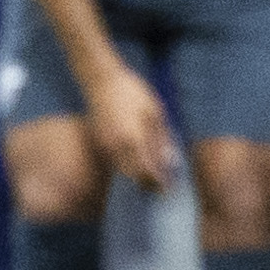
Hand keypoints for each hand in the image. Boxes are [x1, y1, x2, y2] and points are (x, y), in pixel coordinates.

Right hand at [84, 56, 178, 190]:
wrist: (101, 80)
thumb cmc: (132, 92)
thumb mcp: (154, 111)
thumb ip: (161, 138)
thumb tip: (170, 160)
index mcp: (132, 139)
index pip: (146, 172)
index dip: (158, 183)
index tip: (170, 188)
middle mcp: (116, 147)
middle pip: (133, 177)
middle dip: (148, 184)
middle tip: (163, 187)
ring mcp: (105, 145)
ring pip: (122, 171)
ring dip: (137, 176)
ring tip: (153, 177)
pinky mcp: (100, 141)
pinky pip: (114, 162)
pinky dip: (127, 166)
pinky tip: (138, 163)